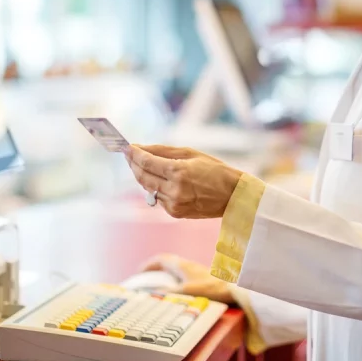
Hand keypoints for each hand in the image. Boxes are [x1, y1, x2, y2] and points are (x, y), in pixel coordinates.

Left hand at [125, 145, 242, 218]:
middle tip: (130, 154)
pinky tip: (160, 180)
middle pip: (142, 177)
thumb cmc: (215, 170)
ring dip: (142, 176)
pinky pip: (158, 198)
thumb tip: (141, 148)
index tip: (127, 147)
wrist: (233, 196)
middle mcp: (174, 190)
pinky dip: (155, 188)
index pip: (146, 162)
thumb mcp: (191, 154)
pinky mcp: (175, 213)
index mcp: (179, 172)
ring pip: (147, 188)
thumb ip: (163, 151)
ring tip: (143, 165)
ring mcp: (174, 204)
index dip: (134, 154)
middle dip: (133, 164)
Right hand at [141, 253, 233, 304]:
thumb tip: (152, 294)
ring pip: (175, 269)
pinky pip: (182, 275)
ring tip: (158, 287)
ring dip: (165, 274)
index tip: (139, 273)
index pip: (161, 259)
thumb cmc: (210, 289)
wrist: (233, 288)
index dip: (149, 265)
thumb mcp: (186, 292)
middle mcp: (187, 265)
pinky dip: (174, 280)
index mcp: (182, 265)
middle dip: (155, 269)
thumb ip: (169, 293)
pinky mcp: (201, 277)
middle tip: (146, 279)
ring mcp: (195, 270)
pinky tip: (175, 292)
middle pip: (167, 262)